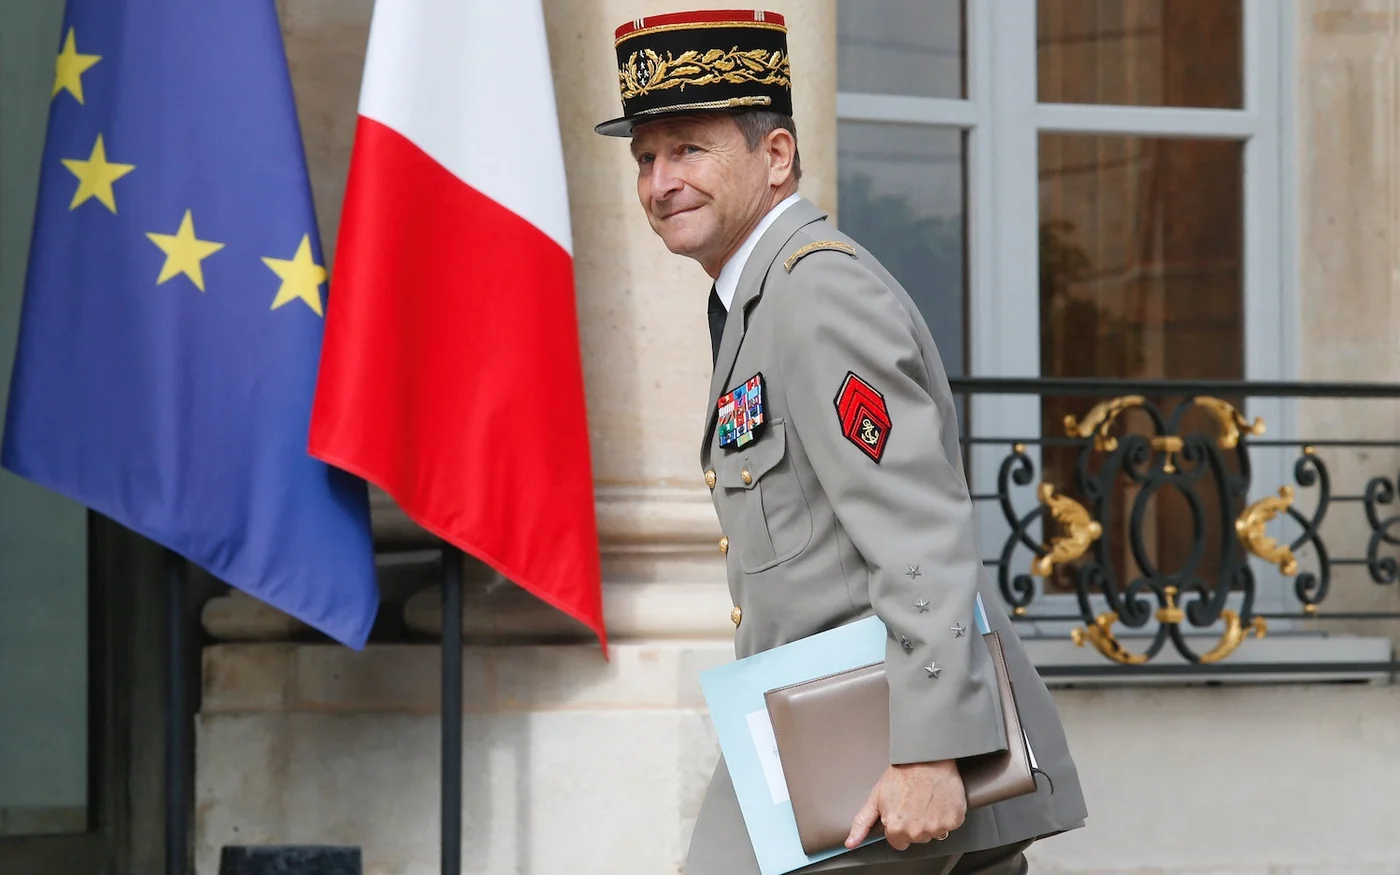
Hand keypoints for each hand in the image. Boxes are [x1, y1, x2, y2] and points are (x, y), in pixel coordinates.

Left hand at [845, 760, 966, 850]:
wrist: (926, 756)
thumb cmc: (902, 773)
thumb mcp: (876, 797)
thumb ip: (862, 823)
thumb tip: (850, 843)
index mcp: (896, 829)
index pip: (897, 841)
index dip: (898, 826)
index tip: (901, 812)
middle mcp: (917, 832)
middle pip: (916, 837)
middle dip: (914, 824)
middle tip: (913, 802)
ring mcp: (937, 827)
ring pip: (933, 832)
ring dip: (931, 820)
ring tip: (926, 799)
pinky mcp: (954, 819)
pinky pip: (950, 824)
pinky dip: (946, 814)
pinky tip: (938, 799)